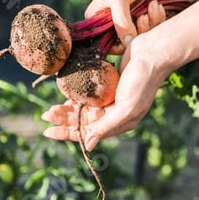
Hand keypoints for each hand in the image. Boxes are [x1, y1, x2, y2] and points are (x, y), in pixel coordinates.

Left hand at [41, 49, 163, 150]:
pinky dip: (76, 97)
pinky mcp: (108, 85)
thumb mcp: (126, 108)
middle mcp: (115, 114)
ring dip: (67, 110)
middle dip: (64, 121)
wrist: (152, 53)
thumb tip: (88, 145)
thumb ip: (107, 126)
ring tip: (50, 109)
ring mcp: (111, 100)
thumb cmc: (143, 82)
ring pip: (84, 109)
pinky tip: (65, 96)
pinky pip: (88, 95)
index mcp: (120, 123)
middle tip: (45, 115)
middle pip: (84, 122)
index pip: (89, 133)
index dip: (68, 133)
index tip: (49, 131)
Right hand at [85, 0, 163, 53]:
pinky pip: (151, 28)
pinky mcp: (141, 19)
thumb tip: (128, 44)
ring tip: (153, 6)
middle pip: (125, 43)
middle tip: (144, 17)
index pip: (105, 44)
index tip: (133, 37)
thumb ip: (121, 23)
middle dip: (139, 31)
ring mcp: (127, 22)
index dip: (120, 45)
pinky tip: (156, 5)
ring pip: (140, 36)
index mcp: (96, 20)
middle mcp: (109, 23)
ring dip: (150, 22)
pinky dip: (156, 18)